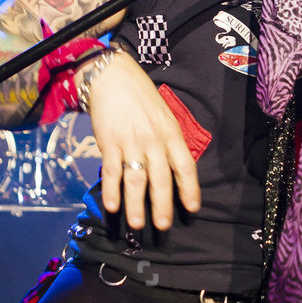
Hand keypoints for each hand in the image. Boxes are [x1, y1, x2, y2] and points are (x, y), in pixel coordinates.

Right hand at [84, 51, 200, 229]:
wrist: (112, 76)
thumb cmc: (140, 97)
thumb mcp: (164, 116)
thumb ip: (168, 141)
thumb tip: (173, 170)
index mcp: (171, 133)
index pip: (185, 166)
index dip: (189, 189)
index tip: (192, 208)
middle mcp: (153, 140)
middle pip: (161, 179)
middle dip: (162, 205)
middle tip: (162, 226)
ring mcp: (130, 142)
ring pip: (135, 180)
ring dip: (135, 204)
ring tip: (137, 224)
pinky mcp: (109, 142)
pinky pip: (112, 171)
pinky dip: (111, 190)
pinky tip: (112, 206)